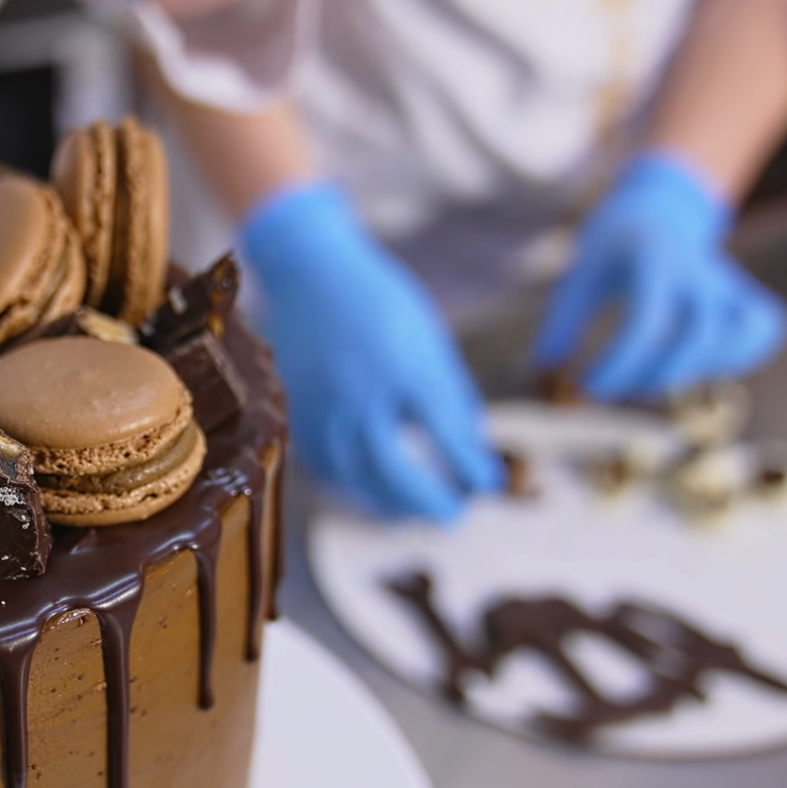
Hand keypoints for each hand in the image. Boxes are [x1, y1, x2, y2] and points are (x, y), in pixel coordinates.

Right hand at [243, 182, 499, 520]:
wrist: (309, 273)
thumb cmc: (378, 301)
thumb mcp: (428, 337)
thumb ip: (450, 394)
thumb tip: (472, 449)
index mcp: (402, 364)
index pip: (444, 432)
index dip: (469, 466)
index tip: (488, 484)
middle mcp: (360, 392)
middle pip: (393, 470)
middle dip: (427, 501)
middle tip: (454, 514)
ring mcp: (323, 407)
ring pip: (356, 478)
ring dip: (390, 503)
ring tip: (416, 511)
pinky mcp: (298, 415)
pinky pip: (328, 467)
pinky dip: (355, 486)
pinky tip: (375, 490)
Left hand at [536, 152, 786, 400]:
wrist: (658, 213)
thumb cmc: (613, 250)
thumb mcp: (580, 276)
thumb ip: (562, 323)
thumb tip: (545, 370)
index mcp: (652, 263)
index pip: (646, 324)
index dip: (620, 364)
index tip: (588, 387)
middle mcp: (698, 273)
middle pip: (695, 337)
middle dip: (653, 375)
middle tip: (614, 386)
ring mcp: (728, 284)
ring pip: (735, 337)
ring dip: (694, 370)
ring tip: (652, 376)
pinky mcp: (746, 297)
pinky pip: (763, 331)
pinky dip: (741, 357)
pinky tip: (700, 365)